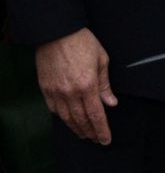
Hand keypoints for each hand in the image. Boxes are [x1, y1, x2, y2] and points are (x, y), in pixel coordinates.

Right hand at [36, 29, 115, 144]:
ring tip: (85, 134)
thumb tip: (111, 103)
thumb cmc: (82, 42)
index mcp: (88, 85)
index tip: (105, 139)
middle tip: (96, 139)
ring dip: (76, 128)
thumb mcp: (102, 60)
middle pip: (81, 120)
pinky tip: (69, 120)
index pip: (96, 114)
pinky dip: (62, 118)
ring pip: (66, 118)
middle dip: (90, 132)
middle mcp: (70, 92)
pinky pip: (54, 109)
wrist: (57, 33)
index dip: (101, 129)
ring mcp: (56, 92)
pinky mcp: (45, 89)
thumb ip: (105, 85)